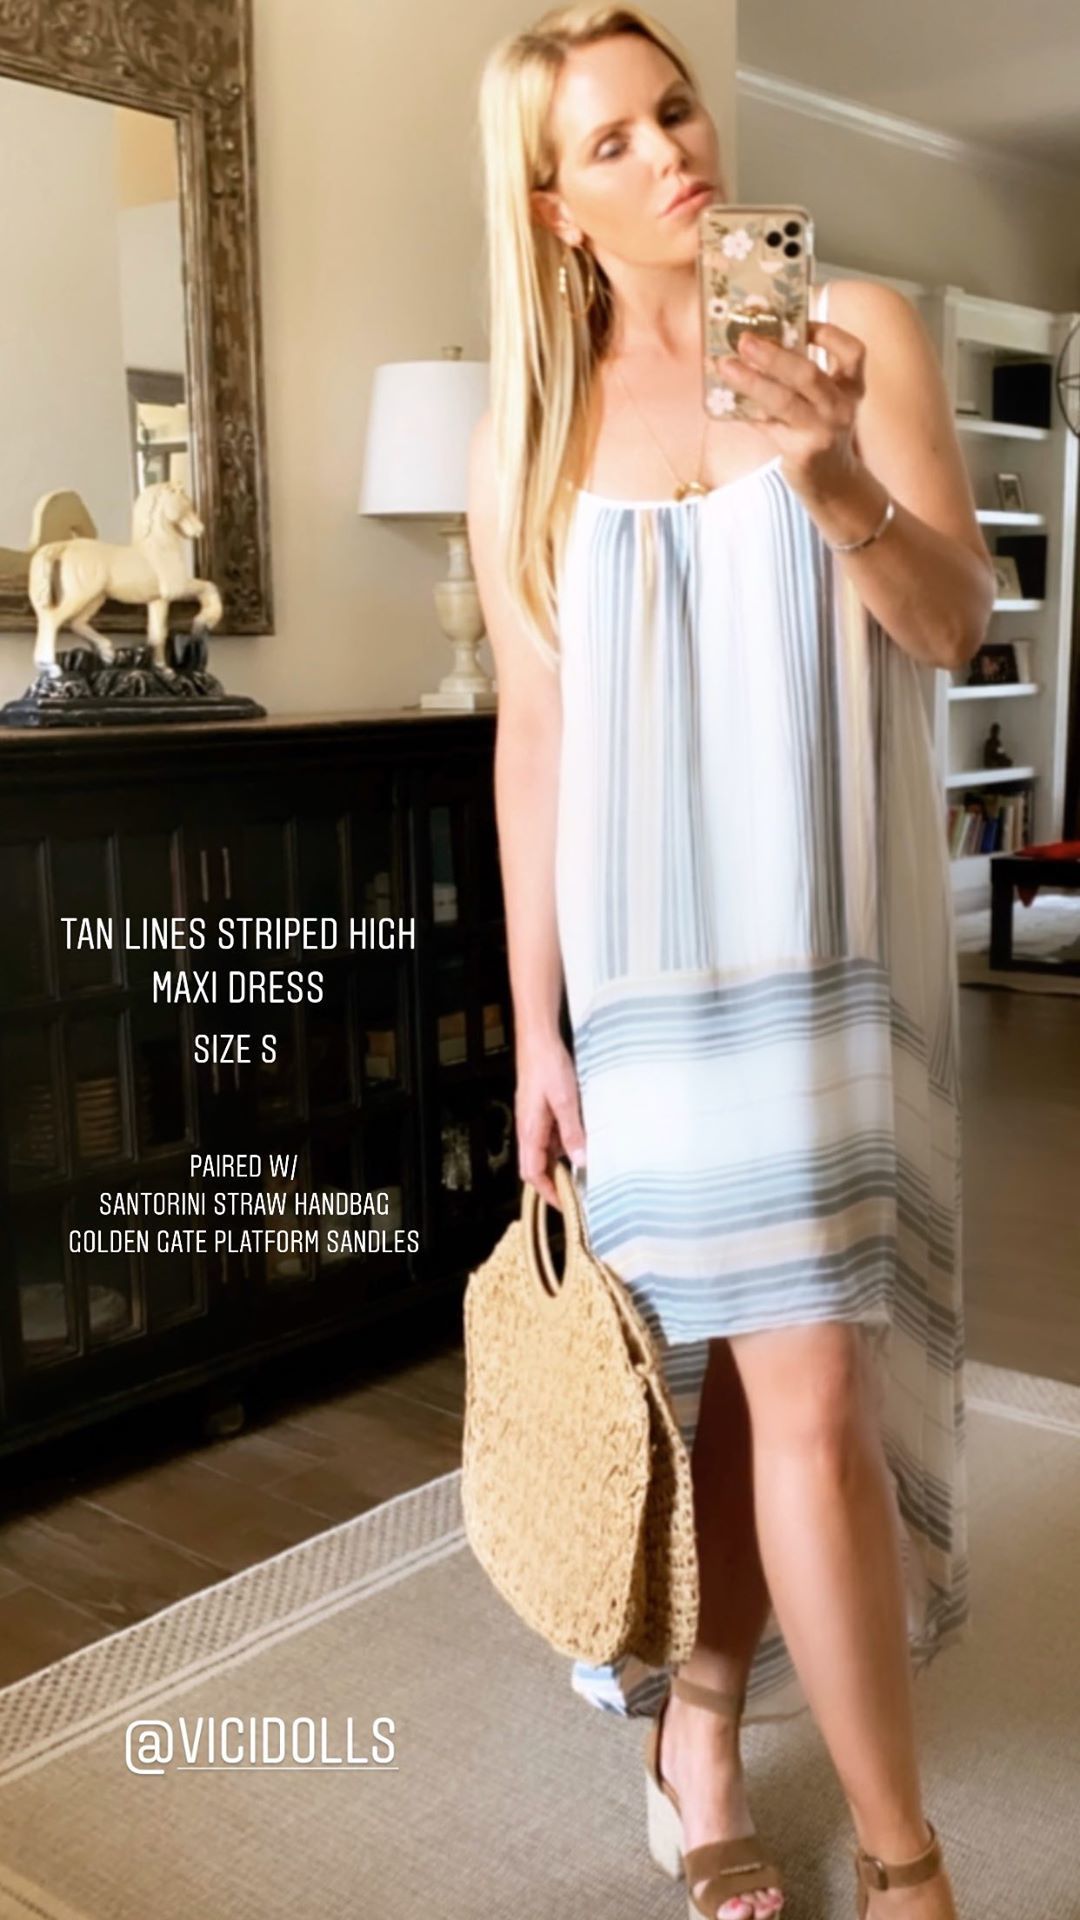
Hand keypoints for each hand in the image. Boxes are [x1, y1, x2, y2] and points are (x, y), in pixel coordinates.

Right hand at [514, 1031, 586, 1210]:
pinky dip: (563, 1144)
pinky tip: (581, 1139)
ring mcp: (533, 1119)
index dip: (548, 1192)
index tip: (565, 1205)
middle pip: (535, 1166)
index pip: (533, 1173)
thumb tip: (580, 1161)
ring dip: (560, 1163)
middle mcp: (528, 1129)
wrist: (539, 1039)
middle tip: (576, 1193)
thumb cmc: (547, 1066)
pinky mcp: (540, 1110)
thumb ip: (572, 1132)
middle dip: (553, 1183)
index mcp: (530, 1131)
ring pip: (544, 1151)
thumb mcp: (565, 1101)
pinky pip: (550, 1135)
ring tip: (585, 1169)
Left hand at [716, 319, 866, 499]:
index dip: (827, 332)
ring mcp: (822, 431)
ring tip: (725, 366)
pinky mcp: (802, 451)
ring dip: (752, 381)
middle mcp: (841, 407)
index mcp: (852, 387)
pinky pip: (767, 425)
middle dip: (774, 355)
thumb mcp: (825, 402)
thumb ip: (803, 376)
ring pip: (784, 401)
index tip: (799, 320)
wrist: (833, 484)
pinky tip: (726, 398)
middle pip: (808, 374)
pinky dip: (746, 410)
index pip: (852, 351)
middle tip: (744, 340)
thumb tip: (757, 344)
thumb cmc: (822, 432)